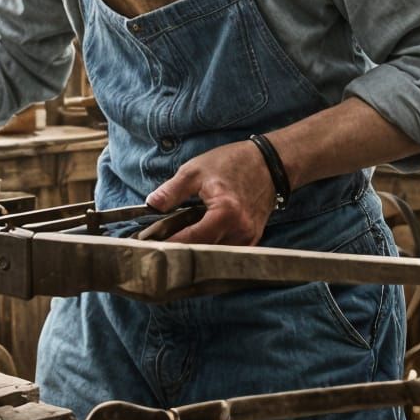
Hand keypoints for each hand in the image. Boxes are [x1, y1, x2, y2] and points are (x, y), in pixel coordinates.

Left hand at [145, 140, 275, 244]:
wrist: (270, 163)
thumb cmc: (233, 163)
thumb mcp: (195, 170)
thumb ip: (171, 191)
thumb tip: (150, 205)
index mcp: (225, 212)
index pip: (191, 239)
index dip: (169, 245)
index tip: (149, 248)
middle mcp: (240, 231)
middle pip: (203, 253)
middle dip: (179, 253)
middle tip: (157, 250)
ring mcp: (248, 239)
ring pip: (215, 257)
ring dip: (195, 254)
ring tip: (173, 247)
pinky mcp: (251, 240)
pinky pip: (226, 253)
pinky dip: (210, 250)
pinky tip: (195, 244)